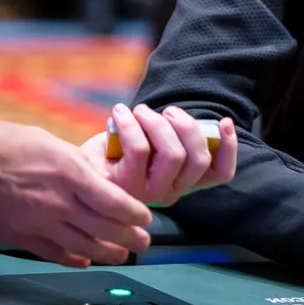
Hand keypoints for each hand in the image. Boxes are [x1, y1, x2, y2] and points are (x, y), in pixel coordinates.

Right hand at [0, 120, 152, 268]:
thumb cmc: (8, 143)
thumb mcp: (53, 144)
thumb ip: (78, 167)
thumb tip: (99, 179)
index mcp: (71, 175)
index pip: (115, 202)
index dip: (135, 214)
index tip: (147, 218)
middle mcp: (58, 203)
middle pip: (104, 229)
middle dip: (130, 238)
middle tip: (144, 242)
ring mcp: (38, 223)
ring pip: (83, 247)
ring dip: (106, 253)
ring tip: (122, 255)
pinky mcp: (20, 237)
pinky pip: (54, 254)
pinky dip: (73, 259)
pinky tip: (84, 260)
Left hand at [80, 104, 237, 207]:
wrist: (75, 172)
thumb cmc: (115, 153)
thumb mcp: (150, 145)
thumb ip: (174, 138)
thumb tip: (194, 121)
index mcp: (184, 182)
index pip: (220, 173)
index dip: (229, 147)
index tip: (224, 120)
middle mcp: (171, 192)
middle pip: (198, 159)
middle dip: (187, 126)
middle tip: (168, 111)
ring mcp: (149, 193)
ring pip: (174, 154)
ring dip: (159, 123)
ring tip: (142, 111)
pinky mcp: (125, 187)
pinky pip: (140, 148)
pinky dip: (131, 124)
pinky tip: (120, 113)